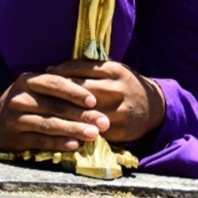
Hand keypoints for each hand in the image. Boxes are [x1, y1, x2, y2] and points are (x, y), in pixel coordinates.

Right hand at [0, 70, 108, 152]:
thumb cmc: (26, 100)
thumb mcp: (37, 87)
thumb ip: (60, 88)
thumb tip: (94, 98)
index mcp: (28, 80)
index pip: (54, 83)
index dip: (75, 92)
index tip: (94, 100)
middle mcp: (20, 97)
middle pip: (55, 106)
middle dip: (82, 115)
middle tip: (103, 122)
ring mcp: (16, 118)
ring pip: (49, 124)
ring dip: (73, 130)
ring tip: (93, 134)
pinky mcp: (15, 137)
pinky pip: (41, 140)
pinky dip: (59, 143)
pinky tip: (74, 145)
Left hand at [48, 60, 165, 142]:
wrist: (154, 107)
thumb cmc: (125, 85)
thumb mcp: (113, 70)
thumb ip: (89, 67)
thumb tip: (54, 68)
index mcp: (115, 70)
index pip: (81, 67)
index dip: (61, 70)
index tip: (46, 73)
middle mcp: (118, 89)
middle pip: (81, 89)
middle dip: (60, 92)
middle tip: (42, 92)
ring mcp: (120, 110)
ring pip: (86, 111)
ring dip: (66, 112)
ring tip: (49, 110)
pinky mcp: (120, 130)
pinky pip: (94, 129)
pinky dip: (78, 128)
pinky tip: (64, 126)